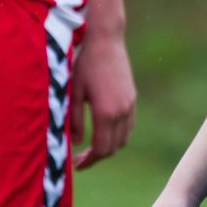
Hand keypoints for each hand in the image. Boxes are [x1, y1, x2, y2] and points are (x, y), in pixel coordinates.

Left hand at [71, 28, 136, 169]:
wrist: (106, 40)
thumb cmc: (84, 64)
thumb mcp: (73, 93)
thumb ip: (74, 120)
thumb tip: (77, 143)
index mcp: (105, 112)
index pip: (101, 149)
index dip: (89, 161)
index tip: (77, 165)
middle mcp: (122, 111)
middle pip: (114, 147)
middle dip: (97, 156)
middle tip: (80, 159)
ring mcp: (130, 104)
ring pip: (124, 138)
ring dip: (109, 146)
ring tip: (92, 146)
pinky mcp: (132, 97)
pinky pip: (128, 125)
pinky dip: (117, 134)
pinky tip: (103, 129)